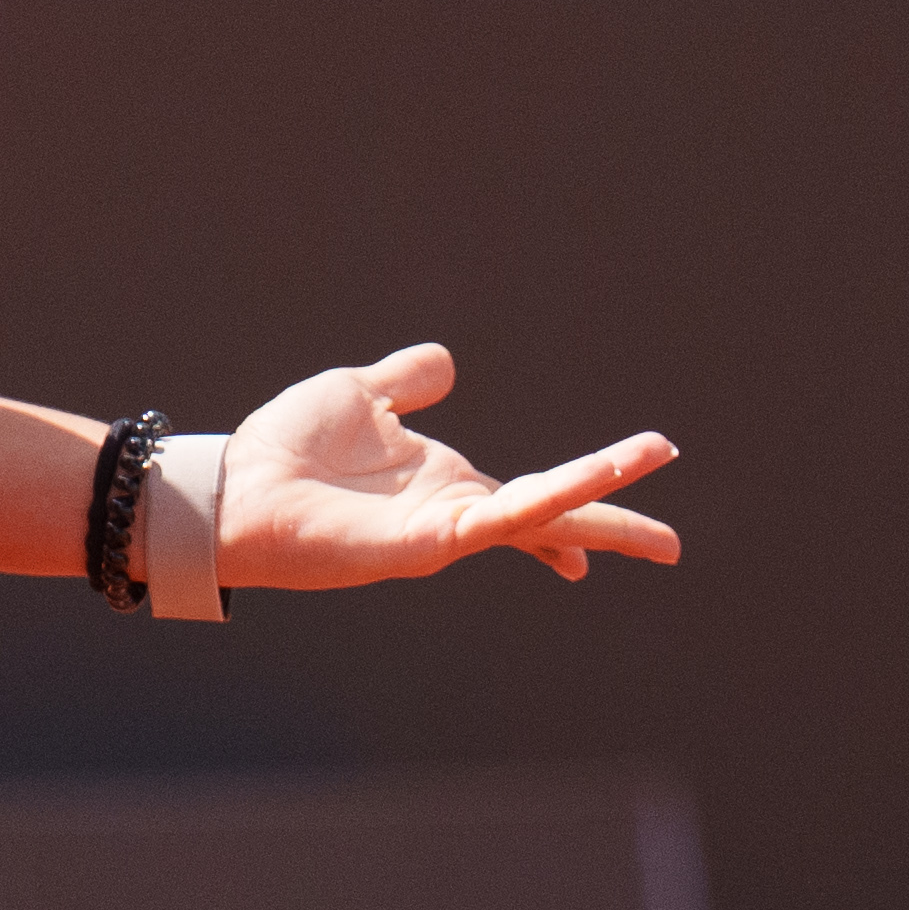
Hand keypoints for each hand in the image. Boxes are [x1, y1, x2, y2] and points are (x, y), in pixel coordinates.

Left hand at [216, 343, 680, 590]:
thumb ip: (405, 381)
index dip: (577, 496)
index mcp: (444, 483)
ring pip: (539, 516)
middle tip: (674, 546)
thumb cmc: (284, 450)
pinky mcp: (428, 546)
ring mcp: (444, 534)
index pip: (528, 497)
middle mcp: (453, 514)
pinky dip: (549, 504)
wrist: (234, 487)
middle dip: (613, 528)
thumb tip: (447, 363)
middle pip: (551, 520)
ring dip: (598, 500)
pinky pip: (503, 520)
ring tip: (653, 479)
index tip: (622, 490)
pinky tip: (588, 482)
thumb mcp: (357, 394)